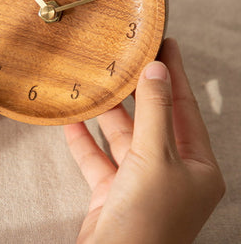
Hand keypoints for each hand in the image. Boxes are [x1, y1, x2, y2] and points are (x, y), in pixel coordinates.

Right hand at [65, 38, 224, 243]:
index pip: (185, 107)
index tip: (166, 44)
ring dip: (106, 114)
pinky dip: (84, 141)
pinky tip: (70, 121)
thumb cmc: (147, 221)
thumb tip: (157, 71)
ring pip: (122, 137)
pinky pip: (98, 158)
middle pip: (152, 119)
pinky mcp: (113, 192)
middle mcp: (171, 172)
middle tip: (125, 59)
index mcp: (196, 166)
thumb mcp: (155, 158)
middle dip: (136, 91)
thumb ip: (154, 111)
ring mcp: (140, 182)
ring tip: (94, 84)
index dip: (175, 73)